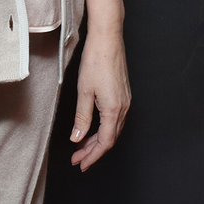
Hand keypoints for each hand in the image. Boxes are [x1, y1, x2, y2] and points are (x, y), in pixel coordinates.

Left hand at [70, 21, 129, 170]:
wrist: (108, 39)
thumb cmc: (95, 60)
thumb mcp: (84, 91)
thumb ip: (81, 118)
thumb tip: (77, 138)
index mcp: (114, 109)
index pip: (105, 142)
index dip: (92, 156)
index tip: (81, 164)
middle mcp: (123, 107)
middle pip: (110, 138)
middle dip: (93, 151)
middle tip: (78, 159)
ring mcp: (125, 100)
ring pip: (113, 129)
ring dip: (98, 141)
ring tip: (82, 146)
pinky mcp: (123, 94)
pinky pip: (115, 119)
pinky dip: (103, 129)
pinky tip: (92, 128)